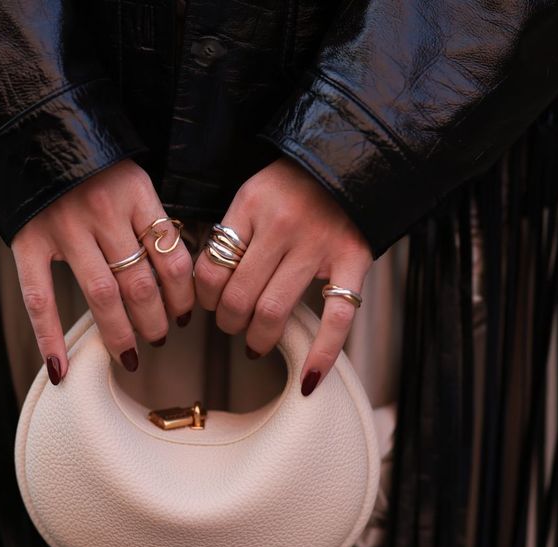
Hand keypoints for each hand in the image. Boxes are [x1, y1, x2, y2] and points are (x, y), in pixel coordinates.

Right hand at [11, 160, 194, 383]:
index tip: (186, 314)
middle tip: (161, 337)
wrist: (33, 127)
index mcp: (137, 195)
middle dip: (155, 320)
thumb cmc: (90, 161)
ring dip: (120, 332)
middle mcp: (103, 212)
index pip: (172, 258)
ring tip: (132, 354)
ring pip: (102, 294)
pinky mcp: (29, 240)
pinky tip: (61, 367)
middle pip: (141, 283)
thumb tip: (175, 276)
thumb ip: (149, 220)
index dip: (184, 295)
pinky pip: (39, 297)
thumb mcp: (132, 179)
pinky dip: (49, 336)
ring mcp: (64, 228)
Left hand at [194, 157, 372, 395]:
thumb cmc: (296, 182)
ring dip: (258, 338)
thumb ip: (234, 232)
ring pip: (274, 311)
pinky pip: (337, 318)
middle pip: (238, 296)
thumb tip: (208, 285)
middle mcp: (282, 226)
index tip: (209, 304)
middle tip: (231, 326)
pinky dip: (323, 353)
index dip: (204, 298)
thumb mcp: (253, 192)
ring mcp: (319, 246)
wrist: (353, 156)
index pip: (211, 268)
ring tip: (255, 343)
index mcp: (251, 205)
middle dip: (228, 323)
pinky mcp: (353, 260)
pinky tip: (308, 379)